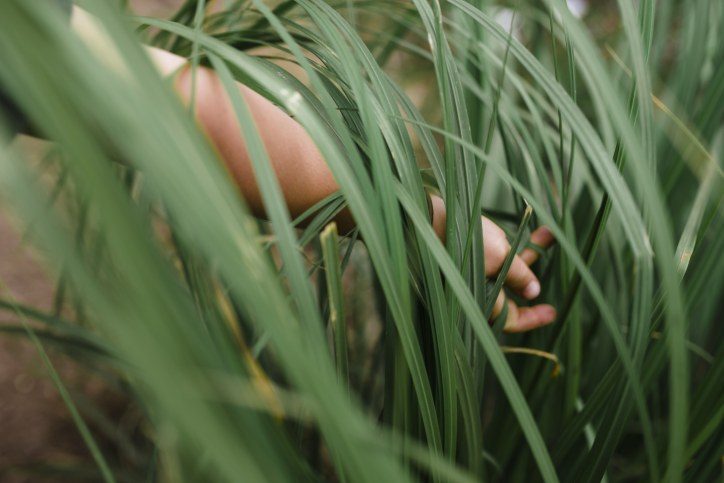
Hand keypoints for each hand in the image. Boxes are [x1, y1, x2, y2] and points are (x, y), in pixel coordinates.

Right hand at [429, 195, 555, 332]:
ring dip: (529, 254)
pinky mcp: (470, 252)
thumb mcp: (499, 256)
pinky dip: (514, 247)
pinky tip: (531, 231)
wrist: (428, 214)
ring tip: (550, 233)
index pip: (510, 319)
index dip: (532, 318)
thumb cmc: (463, 239)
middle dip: (534, 280)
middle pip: (511, 294)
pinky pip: (498, 256)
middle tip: (561, 279)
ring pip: (507, 270)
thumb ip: (518, 275)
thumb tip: (534, 292)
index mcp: (480, 298)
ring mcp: (473, 269)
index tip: (552, 312)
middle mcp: (476, 287)